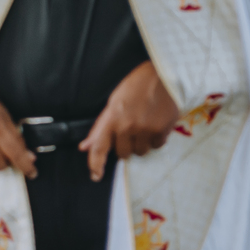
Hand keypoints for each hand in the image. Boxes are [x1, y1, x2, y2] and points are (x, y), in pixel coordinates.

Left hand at [79, 61, 179, 181]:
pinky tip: (157, 124)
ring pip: (140, 152)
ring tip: (146, 125)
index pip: (99, 146)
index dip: (95, 164)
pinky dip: (156, 139)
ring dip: (142, 143)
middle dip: (126, 146)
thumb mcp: (115, 101)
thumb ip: (101, 126)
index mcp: (112, 117)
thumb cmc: (138, 84)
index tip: (96, 175)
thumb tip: (86, 146)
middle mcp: (127, 126)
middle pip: (122, 153)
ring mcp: (145, 129)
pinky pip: (157, 146)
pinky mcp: (162, 130)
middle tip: (132, 131)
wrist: (164, 74)